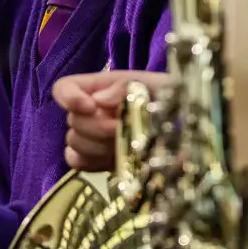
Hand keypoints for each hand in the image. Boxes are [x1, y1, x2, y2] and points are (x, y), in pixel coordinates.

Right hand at [52, 70, 171, 170]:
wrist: (183, 130)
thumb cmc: (169, 101)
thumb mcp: (156, 86)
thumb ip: (126, 86)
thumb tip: (99, 100)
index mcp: (99, 87)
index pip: (64, 88)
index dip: (69, 98)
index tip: (91, 107)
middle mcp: (89, 111)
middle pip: (72, 120)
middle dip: (98, 127)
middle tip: (124, 129)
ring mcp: (89, 137)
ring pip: (74, 142)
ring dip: (99, 146)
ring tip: (126, 144)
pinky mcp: (93, 160)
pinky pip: (76, 162)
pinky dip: (92, 161)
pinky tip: (113, 158)